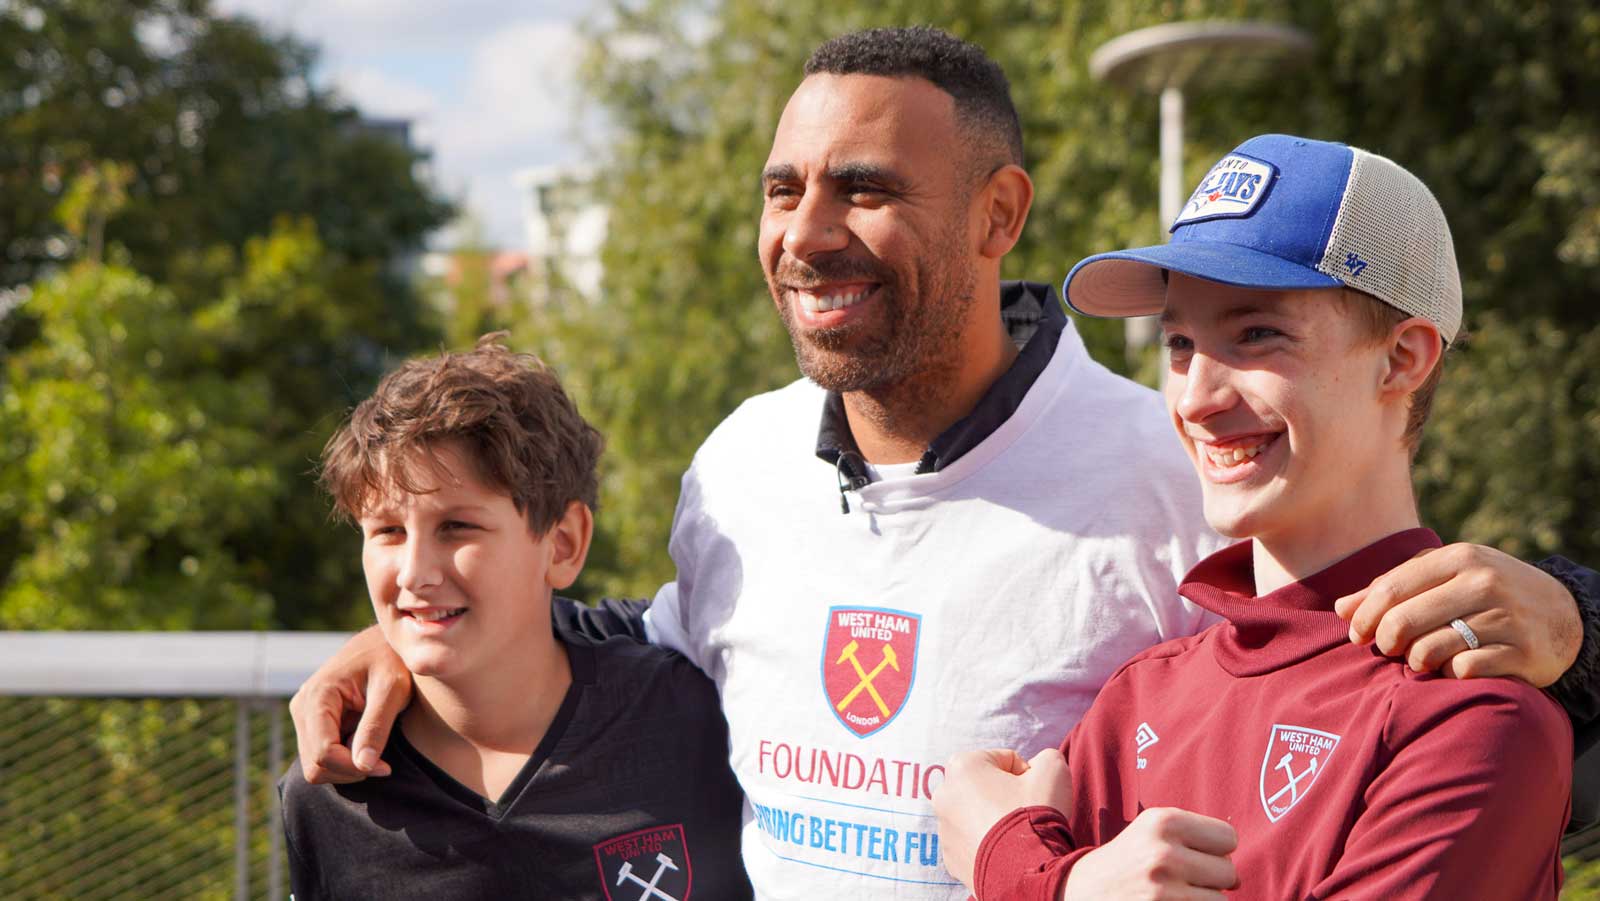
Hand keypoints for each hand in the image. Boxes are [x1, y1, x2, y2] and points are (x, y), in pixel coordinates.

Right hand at [288, 625, 411, 782]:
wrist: (383, 644)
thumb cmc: (392, 660)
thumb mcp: (393, 689)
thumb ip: (377, 725)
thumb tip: (363, 766)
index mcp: (318, 696)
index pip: (323, 753)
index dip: (353, 768)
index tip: (386, 767)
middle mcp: (302, 707)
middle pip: (314, 766)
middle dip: (349, 771)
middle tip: (382, 762)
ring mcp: (304, 716)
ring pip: (315, 766)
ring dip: (347, 768)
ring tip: (376, 749)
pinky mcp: (312, 723)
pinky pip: (320, 758)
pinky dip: (343, 761)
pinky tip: (366, 744)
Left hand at [934, 748, 1071, 888]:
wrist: (1027, 872)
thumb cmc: (1036, 814)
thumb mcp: (1053, 769)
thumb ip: (1046, 757)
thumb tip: (1040, 766)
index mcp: (962, 766)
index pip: (1005, 761)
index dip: (1027, 775)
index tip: (1034, 792)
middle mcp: (944, 795)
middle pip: (985, 787)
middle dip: (1005, 796)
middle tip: (1025, 812)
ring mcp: (944, 829)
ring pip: (976, 815)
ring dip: (994, 820)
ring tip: (1015, 835)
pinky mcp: (950, 858)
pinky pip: (972, 843)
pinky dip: (987, 844)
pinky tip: (1005, 852)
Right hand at [1063, 808, 1237, 900]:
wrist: (1080, 891)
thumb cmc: (1127, 861)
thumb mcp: (1151, 830)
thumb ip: (1195, 834)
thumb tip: (1238, 873)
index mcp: (1163, 821)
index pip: (1228, 838)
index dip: (1215, 850)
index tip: (1193, 855)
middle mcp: (1163, 852)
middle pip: (1229, 872)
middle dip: (1211, 879)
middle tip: (1180, 878)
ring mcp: (1163, 890)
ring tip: (1173, 894)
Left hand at [1335, 543, 1580, 685]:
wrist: (1565, 614)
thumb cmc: (1487, 593)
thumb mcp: (1447, 576)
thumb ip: (1394, 587)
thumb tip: (1340, 608)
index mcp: (1460, 558)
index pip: (1391, 588)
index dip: (1364, 615)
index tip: (1355, 633)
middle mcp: (1483, 583)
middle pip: (1403, 621)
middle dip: (1385, 641)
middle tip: (1388, 649)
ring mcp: (1505, 618)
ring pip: (1429, 649)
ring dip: (1416, 660)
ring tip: (1421, 658)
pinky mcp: (1522, 653)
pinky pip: (1462, 671)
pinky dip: (1449, 674)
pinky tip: (1453, 668)